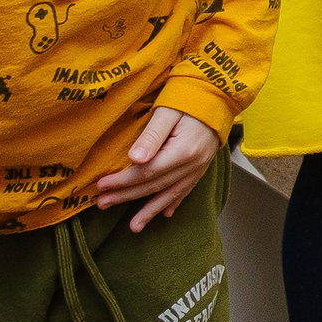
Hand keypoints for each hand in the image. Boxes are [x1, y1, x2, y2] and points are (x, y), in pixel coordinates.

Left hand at [94, 107, 217, 230]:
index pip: (147, 172)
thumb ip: (152, 136)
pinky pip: (186, 190)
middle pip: (155, 185)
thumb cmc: (189, 99)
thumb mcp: (167, 112)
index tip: (101, 185)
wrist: (219, 95)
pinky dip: (173, 203)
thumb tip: (134, 159)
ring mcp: (198, 168)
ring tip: (134, 227)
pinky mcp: (201, 167)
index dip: (123, 181)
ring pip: (170, 193)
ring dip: (150, 210)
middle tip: (103, 204)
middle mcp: (192, 165)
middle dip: (127, 196)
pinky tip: (164, 214)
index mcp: (183, 151)